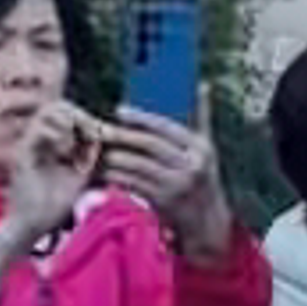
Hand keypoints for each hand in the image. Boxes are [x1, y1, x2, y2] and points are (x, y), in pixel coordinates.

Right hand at [0, 109, 102, 271]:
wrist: (33, 226)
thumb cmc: (57, 201)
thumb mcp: (82, 171)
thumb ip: (93, 151)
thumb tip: (117, 135)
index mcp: (49, 137)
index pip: (67, 108)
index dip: (88, 117)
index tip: (105, 135)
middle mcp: (35, 135)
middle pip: (57, 105)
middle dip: (81, 117)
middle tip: (96, 136)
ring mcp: (26, 143)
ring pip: (48, 112)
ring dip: (70, 126)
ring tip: (82, 146)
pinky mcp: (21, 155)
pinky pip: (39, 132)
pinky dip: (58, 138)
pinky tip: (69, 155)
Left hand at [99, 109, 231, 260]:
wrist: (207, 221)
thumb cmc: (203, 176)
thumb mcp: (207, 148)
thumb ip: (202, 116)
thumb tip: (203, 84)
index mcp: (200, 147)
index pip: (166, 127)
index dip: (142, 118)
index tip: (120, 110)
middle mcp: (191, 166)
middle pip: (149, 145)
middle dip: (123, 136)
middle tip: (103, 129)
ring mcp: (176, 185)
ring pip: (137, 166)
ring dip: (115, 158)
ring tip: (99, 149)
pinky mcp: (162, 202)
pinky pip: (133, 185)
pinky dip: (116, 176)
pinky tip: (104, 171)